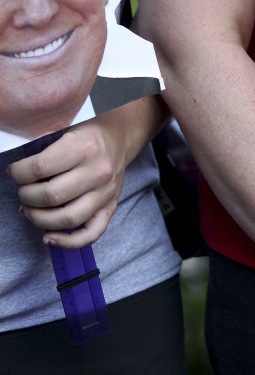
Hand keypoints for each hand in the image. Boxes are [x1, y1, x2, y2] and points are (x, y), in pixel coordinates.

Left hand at [8, 118, 128, 248]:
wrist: (120, 139)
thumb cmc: (88, 137)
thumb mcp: (66, 133)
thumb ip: (44, 152)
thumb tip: (20, 177)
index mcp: (84, 147)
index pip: (40, 168)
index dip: (17, 173)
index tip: (13, 172)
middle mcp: (98, 171)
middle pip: (51, 196)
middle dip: (26, 196)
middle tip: (23, 191)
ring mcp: (106, 192)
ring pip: (68, 218)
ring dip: (39, 218)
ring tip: (31, 210)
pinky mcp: (111, 207)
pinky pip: (90, 234)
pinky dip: (67, 242)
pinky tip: (49, 237)